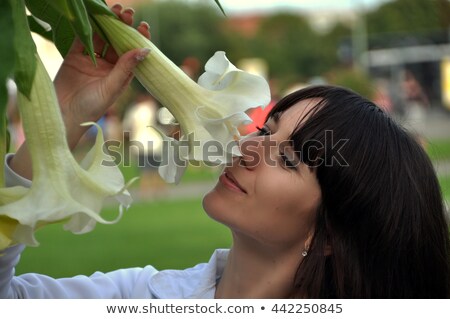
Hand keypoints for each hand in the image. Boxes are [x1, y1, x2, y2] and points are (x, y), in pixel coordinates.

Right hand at [10, 4, 150, 178]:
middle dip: (123, 27)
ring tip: (114, 10)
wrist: (63, 115)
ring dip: (107, 24)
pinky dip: (87, 27)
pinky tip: (93, 15)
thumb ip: (125, 68)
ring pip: (101, 38)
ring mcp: (91, 61)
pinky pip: (82, 39)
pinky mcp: (74, 57)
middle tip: (127, 13)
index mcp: (122, 74)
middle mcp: (108, 66)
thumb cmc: (91, 108)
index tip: (143, 26)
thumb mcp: (111, 87)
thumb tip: (145, 50)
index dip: (138, 39)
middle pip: (118, 42)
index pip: (133, 53)